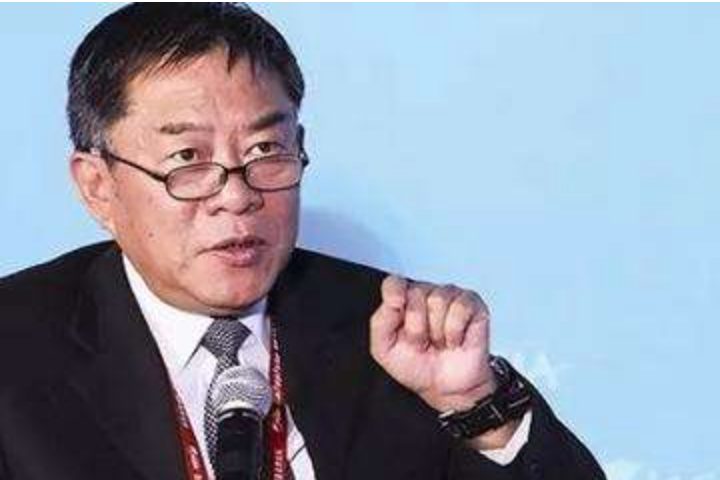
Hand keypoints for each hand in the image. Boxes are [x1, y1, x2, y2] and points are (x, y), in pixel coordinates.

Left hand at [370, 275, 496, 412]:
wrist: (446, 388)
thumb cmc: (416, 366)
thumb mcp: (384, 349)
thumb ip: (380, 321)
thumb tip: (394, 299)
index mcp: (403, 301)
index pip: (394, 282)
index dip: (394, 293)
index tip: (397, 307)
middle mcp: (426, 294)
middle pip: (416, 293)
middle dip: (417, 327)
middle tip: (423, 341)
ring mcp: (451, 297)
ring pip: (438, 300)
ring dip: (437, 332)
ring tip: (439, 342)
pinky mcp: (473, 305)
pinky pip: (460, 308)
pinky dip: (454, 332)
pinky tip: (454, 340)